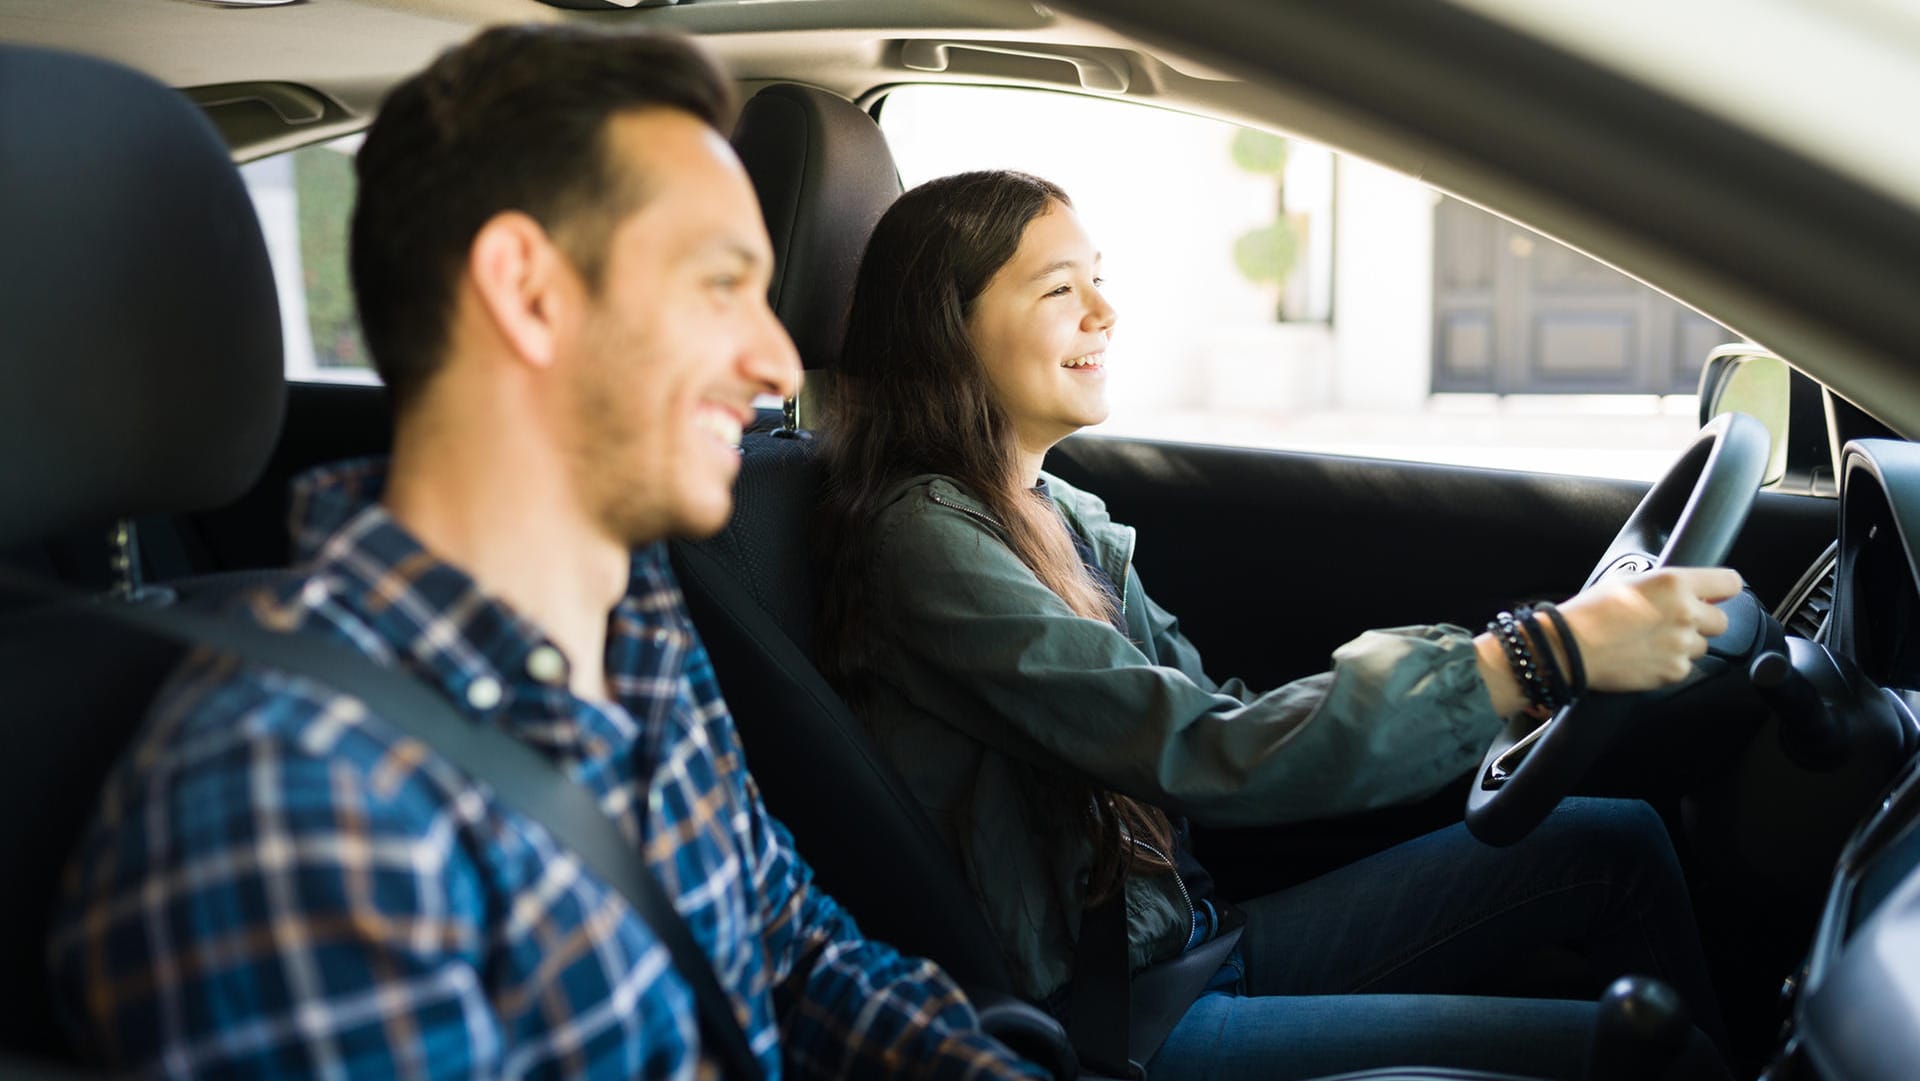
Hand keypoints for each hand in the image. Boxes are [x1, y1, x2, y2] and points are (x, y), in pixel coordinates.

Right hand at [1554, 566, 1744, 691]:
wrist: (1569, 648)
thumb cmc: (1589, 612)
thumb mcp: (1625, 579)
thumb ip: (1661, 583)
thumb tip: (1680, 590)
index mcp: (1675, 583)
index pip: (1729, 583)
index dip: (1722, 589)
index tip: (1716, 595)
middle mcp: (1685, 614)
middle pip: (1721, 621)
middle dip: (1702, 621)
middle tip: (1674, 621)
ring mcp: (1682, 646)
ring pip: (1702, 646)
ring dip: (1683, 644)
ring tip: (1651, 641)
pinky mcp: (1673, 672)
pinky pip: (1684, 667)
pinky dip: (1668, 664)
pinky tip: (1644, 656)